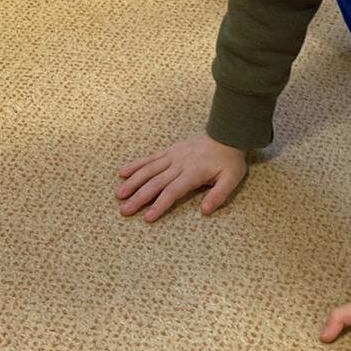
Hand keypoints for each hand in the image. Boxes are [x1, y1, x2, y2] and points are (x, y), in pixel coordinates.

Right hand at [115, 133, 247, 221]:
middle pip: (156, 182)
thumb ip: (218, 195)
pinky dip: (136, 165)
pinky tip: (123, 172)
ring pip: (149, 170)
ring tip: (119, 195)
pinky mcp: (170, 150)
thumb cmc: (229, 160)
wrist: (227, 132)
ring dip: (133, 182)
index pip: (172, 191)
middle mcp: (179, 163)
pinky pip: (150, 158)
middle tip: (124, 210)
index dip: (159, 205)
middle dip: (139, 198)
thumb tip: (204, 211)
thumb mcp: (231, 179)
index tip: (147, 218)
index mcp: (193, 172)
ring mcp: (173, 155)